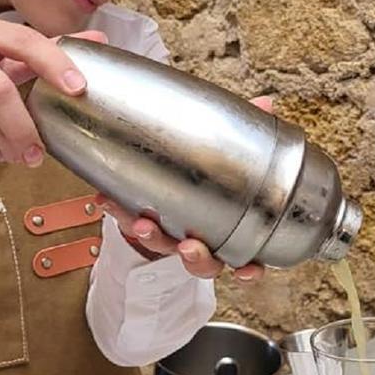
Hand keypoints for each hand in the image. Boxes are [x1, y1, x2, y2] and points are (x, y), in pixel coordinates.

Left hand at [93, 95, 273, 280]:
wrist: (172, 174)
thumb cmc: (210, 170)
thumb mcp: (232, 151)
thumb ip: (248, 132)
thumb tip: (265, 104)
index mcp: (232, 231)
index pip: (248, 258)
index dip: (250, 270)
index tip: (248, 269)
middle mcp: (203, 240)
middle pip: (204, 263)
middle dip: (196, 257)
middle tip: (189, 245)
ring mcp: (171, 235)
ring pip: (164, 249)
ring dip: (153, 239)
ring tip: (142, 223)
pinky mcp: (142, 224)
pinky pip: (128, 226)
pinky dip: (120, 214)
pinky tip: (109, 201)